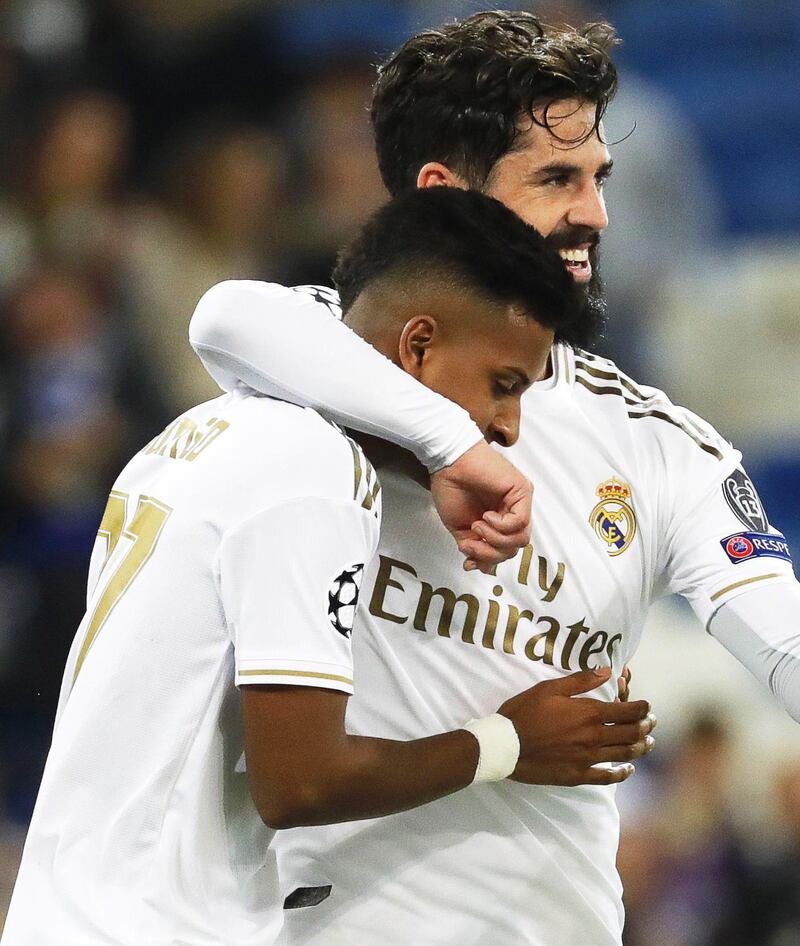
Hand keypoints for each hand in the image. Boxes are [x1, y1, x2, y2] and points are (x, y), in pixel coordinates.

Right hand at [430, 440, 531, 573]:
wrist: (447, 463)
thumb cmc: (451, 488)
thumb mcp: (460, 528)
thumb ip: (473, 547)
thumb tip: (481, 568)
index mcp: (499, 521)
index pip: (505, 550)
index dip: (488, 560)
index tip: (468, 560)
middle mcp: (512, 512)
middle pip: (514, 548)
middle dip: (490, 553)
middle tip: (470, 543)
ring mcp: (519, 502)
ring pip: (521, 539)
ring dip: (495, 540)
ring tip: (477, 526)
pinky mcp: (522, 491)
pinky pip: (520, 522)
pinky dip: (500, 526)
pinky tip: (485, 517)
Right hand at [498, 667, 655, 785]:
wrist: (505, 745)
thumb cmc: (524, 712)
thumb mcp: (549, 689)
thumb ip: (580, 681)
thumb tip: (607, 672)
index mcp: (588, 714)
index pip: (626, 711)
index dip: (641, 708)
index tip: (648, 706)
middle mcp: (593, 737)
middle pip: (630, 733)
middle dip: (645, 726)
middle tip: (652, 723)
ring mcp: (587, 758)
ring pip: (623, 754)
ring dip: (640, 748)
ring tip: (649, 743)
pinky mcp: (578, 775)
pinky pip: (606, 777)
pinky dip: (621, 773)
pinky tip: (628, 770)